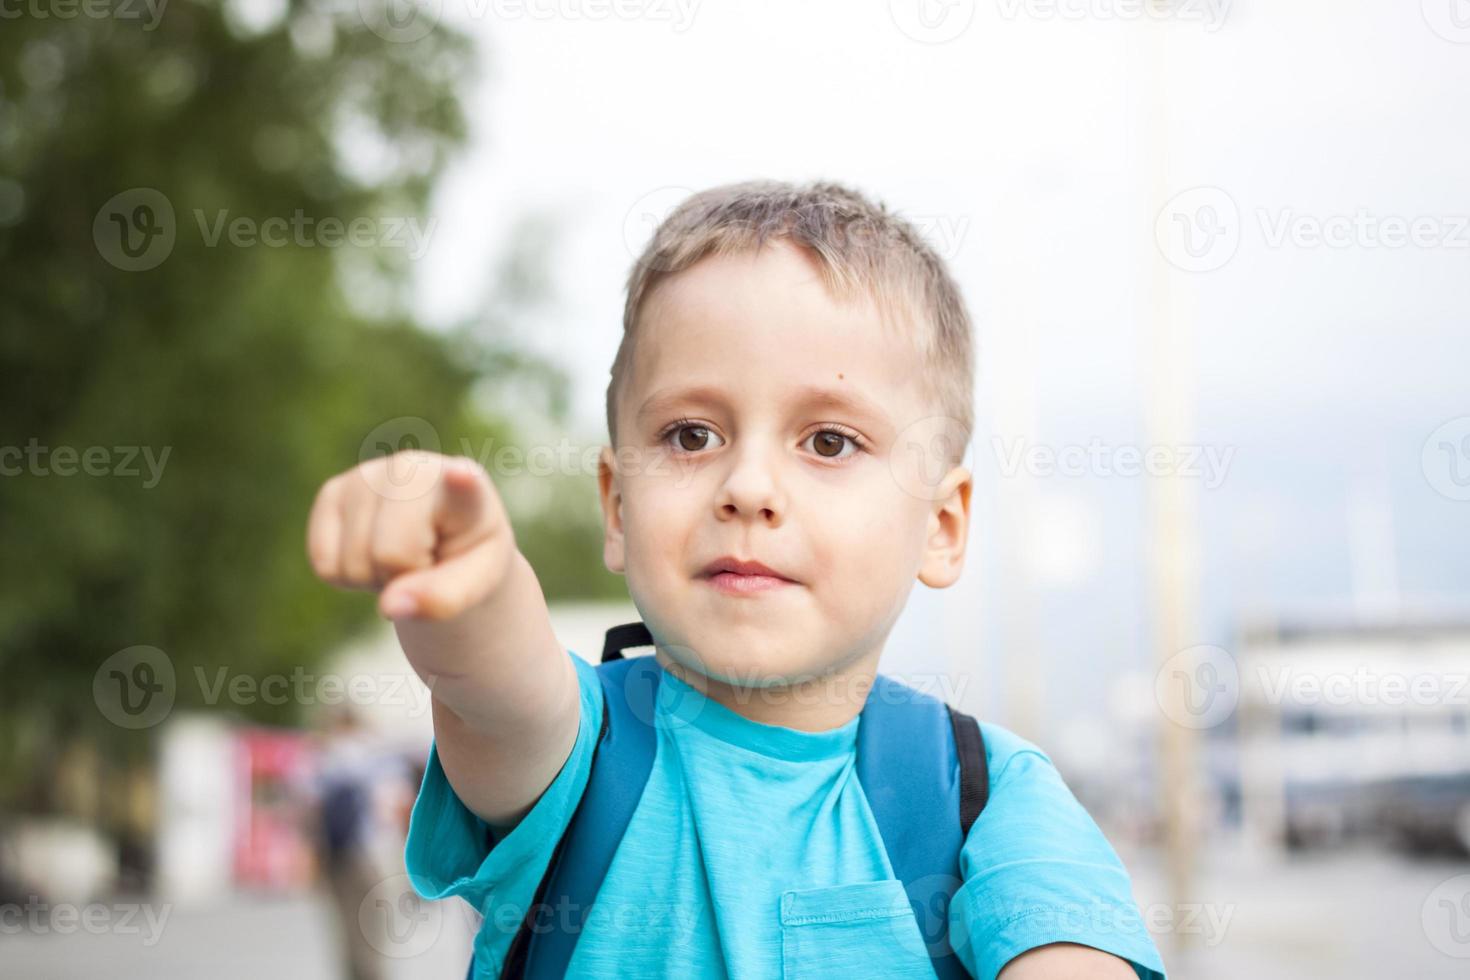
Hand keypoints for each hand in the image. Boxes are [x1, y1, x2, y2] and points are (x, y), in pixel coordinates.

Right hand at [306, 451, 514, 621]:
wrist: (437, 541)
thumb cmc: (464, 560)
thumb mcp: (474, 586)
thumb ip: (443, 599)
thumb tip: (391, 606)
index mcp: (468, 493)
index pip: (465, 485)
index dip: (461, 482)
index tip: (465, 475)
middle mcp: (412, 470)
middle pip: (389, 555)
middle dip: (402, 577)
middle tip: (424, 563)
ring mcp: (366, 475)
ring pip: (352, 564)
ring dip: (376, 578)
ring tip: (403, 555)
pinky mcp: (332, 490)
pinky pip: (324, 564)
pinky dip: (347, 577)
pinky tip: (373, 553)